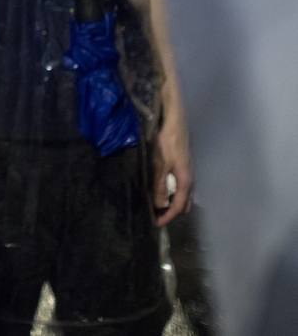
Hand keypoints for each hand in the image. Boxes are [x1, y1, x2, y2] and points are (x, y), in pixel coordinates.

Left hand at [153, 109, 193, 226]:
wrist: (174, 123)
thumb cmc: (167, 143)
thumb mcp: (160, 164)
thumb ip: (159, 185)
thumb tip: (158, 205)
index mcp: (185, 181)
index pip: (178, 207)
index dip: (167, 217)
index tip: (156, 224)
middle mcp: (190, 180)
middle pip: (183, 203)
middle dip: (171, 212)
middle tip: (156, 216)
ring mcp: (188, 173)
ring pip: (182, 195)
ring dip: (171, 202)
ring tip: (156, 205)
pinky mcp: (184, 166)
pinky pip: (180, 186)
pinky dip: (171, 193)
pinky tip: (161, 189)